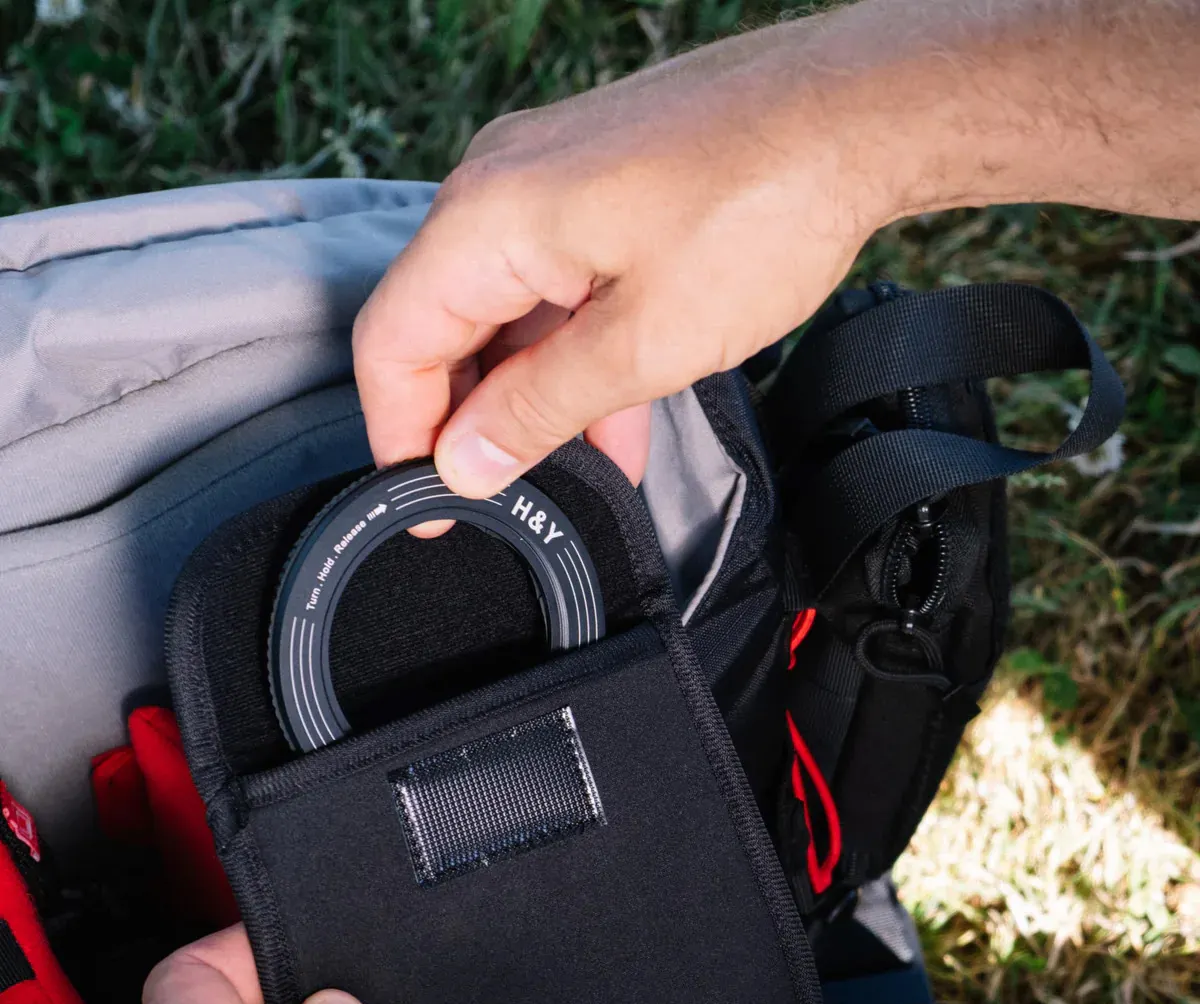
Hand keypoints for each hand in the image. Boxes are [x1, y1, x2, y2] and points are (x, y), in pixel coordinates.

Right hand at [354, 0, 1199, 504]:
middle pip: (443, 327)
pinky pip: (557, 285)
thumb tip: (468, 462)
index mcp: (490, 218)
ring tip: (573, 473)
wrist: (860, 115)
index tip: (427, 503)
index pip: (394, 341)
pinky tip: (614, 417)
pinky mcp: (599, 190)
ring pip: (506, 313)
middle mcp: (503, 188)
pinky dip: (574, 354)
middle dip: (470, 422)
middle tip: (499, 498)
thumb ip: (540, 409)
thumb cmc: (765, 206)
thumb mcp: (644, 344)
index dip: (401, 435)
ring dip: (534, 398)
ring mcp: (552, 183)